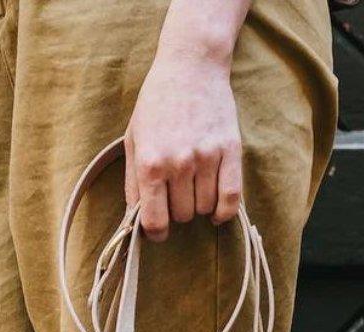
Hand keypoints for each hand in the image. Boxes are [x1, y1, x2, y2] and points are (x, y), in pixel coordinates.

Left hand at [124, 46, 243, 238]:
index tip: (158, 231)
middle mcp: (179, 162)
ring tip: (193, 189)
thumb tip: (133, 222)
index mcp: (150, 163)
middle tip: (175, 196)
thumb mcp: (133, 141)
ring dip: (198, 206)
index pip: (155, 221)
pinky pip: (231, 197)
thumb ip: (132, 184)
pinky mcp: (230, 150)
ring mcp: (207, 156)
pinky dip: (224, 212)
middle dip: (177, 212)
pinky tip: (216, 211)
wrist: (191, 67)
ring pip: (205, 208)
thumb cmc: (156, 105)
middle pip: (182, 215)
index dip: (155, 233)